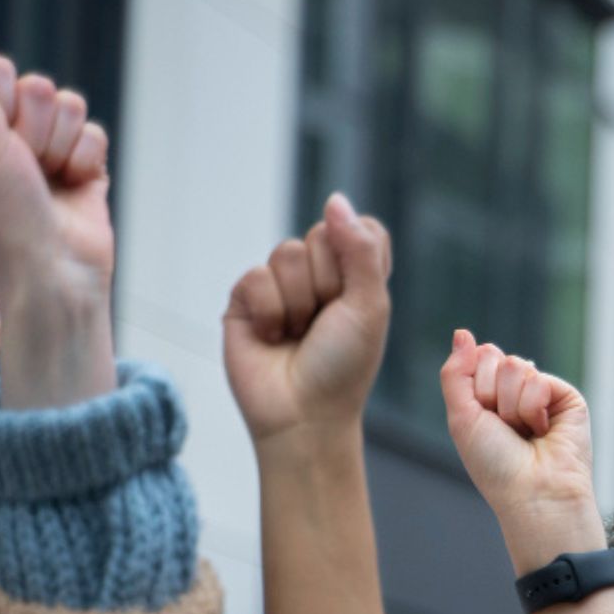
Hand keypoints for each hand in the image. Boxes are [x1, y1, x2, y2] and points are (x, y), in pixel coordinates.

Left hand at [0, 23, 112, 407]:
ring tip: (52, 180)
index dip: (7, 102)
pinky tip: (75, 187)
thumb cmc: (7, 214)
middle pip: (41, 87)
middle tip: (29, 167)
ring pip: (72, 106)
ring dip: (65, 146)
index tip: (0, 142)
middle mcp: (5, 134)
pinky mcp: (83, 164)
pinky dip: (88, 161)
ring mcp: (46, 149)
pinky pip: (95, 133)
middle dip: (40, 128)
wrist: (56, 268)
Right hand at [223, 193, 391, 446]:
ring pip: (287, 253)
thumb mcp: (368, 306)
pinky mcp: (246, 300)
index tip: (358, 295)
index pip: (361, 228)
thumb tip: (335, 199)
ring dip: (298, 302)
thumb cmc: (344, 366)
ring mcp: (282, 285)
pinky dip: (270, 312)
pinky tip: (273, 338)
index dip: (358, 255)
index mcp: (358, 275)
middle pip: (322, 235)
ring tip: (299, 335)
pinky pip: (255, 277)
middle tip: (326, 323)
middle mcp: (320, 275)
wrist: (303, 414)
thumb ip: (359, 249)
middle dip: (328, 283)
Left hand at [440, 330, 602, 574]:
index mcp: (489, 396)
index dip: (475, 387)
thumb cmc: (495, 465)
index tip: (483, 419)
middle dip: (491, 394)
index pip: (478, 357)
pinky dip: (533, 408)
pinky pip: (539, 379)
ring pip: (517, 365)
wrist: (532, 491)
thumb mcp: (461, 418)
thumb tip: (462, 333)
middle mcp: (515, 391)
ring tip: (525, 432)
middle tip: (504, 428)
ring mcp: (542, 393)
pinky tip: (542, 430)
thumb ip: (456, 373)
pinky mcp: (566, 397)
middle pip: (495, 356)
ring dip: (512, 406)